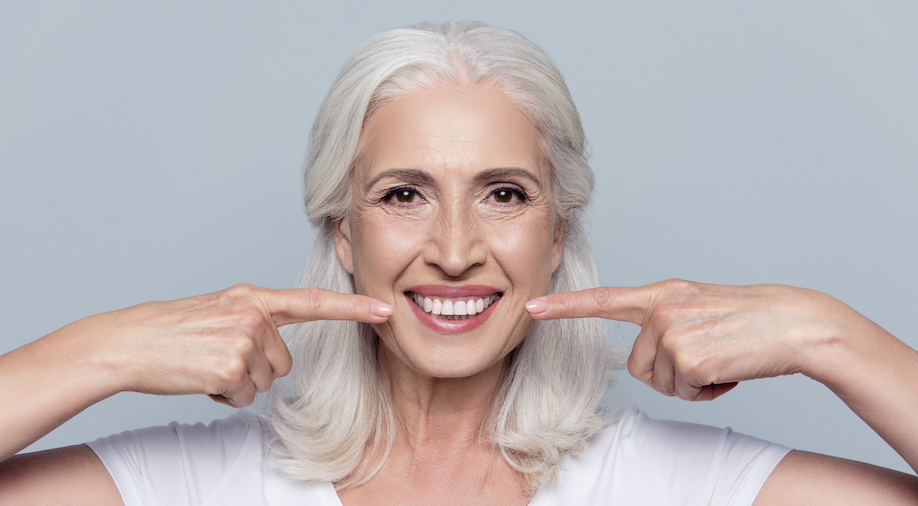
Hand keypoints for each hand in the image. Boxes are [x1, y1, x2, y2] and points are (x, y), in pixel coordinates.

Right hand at [86, 284, 391, 407]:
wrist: (129, 342)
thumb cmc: (174, 330)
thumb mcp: (220, 310)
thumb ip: (256, 319)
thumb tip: (279, 351)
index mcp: (253, 297)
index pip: (313, 302)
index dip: (353, 309)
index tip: (385, 310)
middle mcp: (253, 314)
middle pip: (285, 361)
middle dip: (256, 369)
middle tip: (218, 356)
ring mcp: (243, 340)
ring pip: (266, 381)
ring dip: (239, 383)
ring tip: (207, 364)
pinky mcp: (231, 367)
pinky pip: (245, 397)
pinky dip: (225, 396)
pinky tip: (201, 378)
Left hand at [526, 279, 849, 400]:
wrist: (794, 323)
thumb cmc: (749, 321)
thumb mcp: (699, 308)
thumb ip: (666, 322)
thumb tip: (645, 358)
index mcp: (663, 294)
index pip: (604, 300)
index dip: (565, 308)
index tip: (532, 308)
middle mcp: (661, 308)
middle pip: (638, 367)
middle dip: (670, 375)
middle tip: (707, 358)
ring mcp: (672, 331)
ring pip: (660, 383)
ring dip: (691, 383)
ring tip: (720, 359)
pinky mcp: (687, 355)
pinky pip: (685, 392)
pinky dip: (708, 391)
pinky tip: (728, 369)